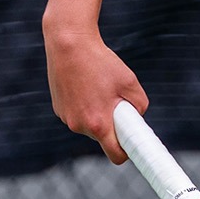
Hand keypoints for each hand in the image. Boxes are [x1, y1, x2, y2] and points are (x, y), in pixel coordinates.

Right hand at [44, 26, 147, 163]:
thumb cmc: (101, 62)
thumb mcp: (130, 82)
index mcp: (99, 123)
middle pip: (103, 137)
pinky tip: (84, 84)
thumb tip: (136, 117)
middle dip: (113, 124)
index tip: (135, 146)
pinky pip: (78, 114)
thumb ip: (140, 106)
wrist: (68, 43)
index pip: (116, 155)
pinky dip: (85, 105)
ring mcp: (66, 118)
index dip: (128, 152)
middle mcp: (79, 126)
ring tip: (98, 86)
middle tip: (117, 100)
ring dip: (98, 113)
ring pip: (90, 125)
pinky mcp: (59, 109)